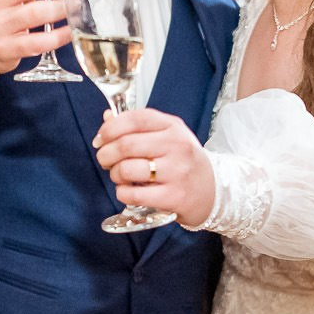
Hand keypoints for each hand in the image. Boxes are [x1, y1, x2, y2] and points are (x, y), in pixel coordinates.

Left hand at [93, 108, 214, 225]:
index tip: (100, 139)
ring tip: (119, 176)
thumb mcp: (167, 137)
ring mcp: (177, 172)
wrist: (212, 191)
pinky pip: (133, 194)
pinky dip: (122, 193)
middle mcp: (177, 146)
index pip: (135, 119)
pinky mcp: (174, 196)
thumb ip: (138, 127)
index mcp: (173, 127)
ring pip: (127, 169)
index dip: (110, 128)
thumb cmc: (183, 162)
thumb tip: (107, 117)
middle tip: (105, 160)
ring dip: (115, 174)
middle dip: (106, 154)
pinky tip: (127, 191)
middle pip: (126, 145)